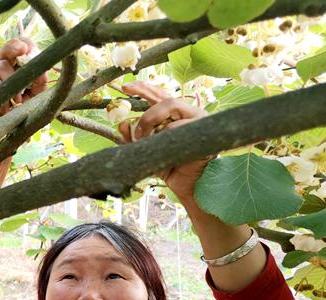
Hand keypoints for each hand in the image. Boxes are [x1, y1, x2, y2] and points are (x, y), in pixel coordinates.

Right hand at [0, 37, 47, 122]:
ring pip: (2, 67)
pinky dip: (3, 98)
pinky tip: (6, 108)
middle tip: (23, 50)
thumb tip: (41, 72)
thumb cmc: (21, 108)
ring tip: (18, 102)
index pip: (21, 48)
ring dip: (14, 85)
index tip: (29, 48)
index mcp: (18, 66)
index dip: (25, 44)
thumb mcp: (35, 95)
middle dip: (15, 47)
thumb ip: (40, 83)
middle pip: (7, 49)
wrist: (3, 127)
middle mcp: (4, 67)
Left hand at [117, 81, 213, 201]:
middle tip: (131, 111)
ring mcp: (198, 118)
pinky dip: (165, 133)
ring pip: (172, 105)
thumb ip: (133, 138)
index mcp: (175, 115)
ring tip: (143, 138)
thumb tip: (121, 124)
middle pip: (165, 97)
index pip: (159, 96)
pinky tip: (161, 145)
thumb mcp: (146, 151)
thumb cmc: (170, 166)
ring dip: (151, 119)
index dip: (143, 89)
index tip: (125, 88)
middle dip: (145, 99)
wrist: (188, 185)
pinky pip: (179, 124)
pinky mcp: (204, 128)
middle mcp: (188, 113)